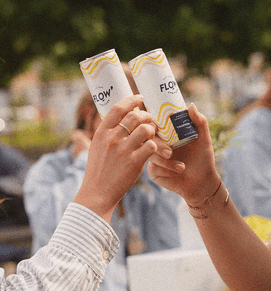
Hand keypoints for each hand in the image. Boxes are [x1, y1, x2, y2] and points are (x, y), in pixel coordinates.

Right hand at [74, 95, 157, 221]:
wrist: (97, 193)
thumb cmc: (98, 170)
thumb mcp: (95, 147)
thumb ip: (106, 134)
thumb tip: (115, 119)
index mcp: (101, 132)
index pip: (117, 108)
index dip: (131, 100)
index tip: (139, 98)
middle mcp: (112, 138)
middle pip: (134, 116)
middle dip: (146, 115)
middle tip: (150, 119)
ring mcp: (123, 150)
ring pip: (145, 129)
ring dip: (152, 130)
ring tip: (153, 134)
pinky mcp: (134, 162)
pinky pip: (151, 146)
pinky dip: (155, 146)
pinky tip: (154, 149)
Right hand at [148, 103, 219, 205]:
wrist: (202, 182)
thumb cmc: (203, 158)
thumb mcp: (203, 139)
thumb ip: (199, 121)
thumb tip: (191, 105)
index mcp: (167, 132)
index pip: (154, 122)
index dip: (153, 121)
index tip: (158, 125)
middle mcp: (157, 142)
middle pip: (147, 137)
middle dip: (159, 145)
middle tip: (170, 152)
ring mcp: (154, 157)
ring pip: (150, 153)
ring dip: (165, 161)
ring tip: (182, 167)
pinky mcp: (153, 171)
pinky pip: (153, 167)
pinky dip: (166, 170)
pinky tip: (176, 173)